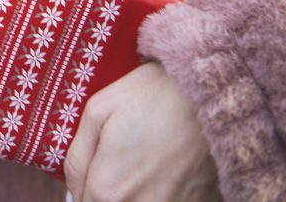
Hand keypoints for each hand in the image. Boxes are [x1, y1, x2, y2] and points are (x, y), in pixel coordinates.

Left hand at [64, 63, 219, 201]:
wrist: (214, 94)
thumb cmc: (153, 95)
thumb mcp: (97, 111)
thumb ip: (76, 158)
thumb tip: (71, 189)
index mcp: (108, 190)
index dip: (83, 189)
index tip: (95, 169)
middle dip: (104, 192)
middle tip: (117, 164)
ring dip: (131, 194)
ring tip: (141, 165)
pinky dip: (158, 193)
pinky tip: (163, 172)